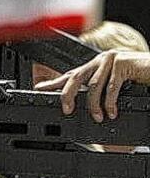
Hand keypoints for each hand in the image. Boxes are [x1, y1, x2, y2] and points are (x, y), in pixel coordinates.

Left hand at [34, 51, 149, 119]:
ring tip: (97, 117)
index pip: (71, 74)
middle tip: (65, 109)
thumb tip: (89, 109)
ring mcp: (110, 60)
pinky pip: (112, 86)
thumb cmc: (139, 78)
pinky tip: (111, 112)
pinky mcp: (123, 63)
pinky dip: (110, 101)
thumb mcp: (116, 86)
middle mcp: (100, 60)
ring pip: (94, 84)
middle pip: (76, 77)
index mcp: (96, 65)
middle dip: (67, 94)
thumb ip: (102, 92)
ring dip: (94, 104)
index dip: (54, 81)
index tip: (39, 88)